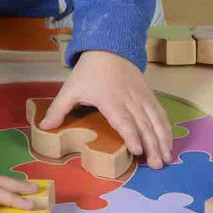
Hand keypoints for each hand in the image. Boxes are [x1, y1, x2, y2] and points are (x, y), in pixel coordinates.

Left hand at [39, 50, 172, 168]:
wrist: (109, 48)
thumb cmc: (89, 72)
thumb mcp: (70, 88)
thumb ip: (58, 109)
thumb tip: (44, 127)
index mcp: (110, 100)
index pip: (123, 120)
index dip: (131, 135)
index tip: (138, 150)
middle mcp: (130, 100)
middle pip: (144, 124)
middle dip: (152, 145)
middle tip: (157, 165)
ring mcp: (142, 97)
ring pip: (155, 120)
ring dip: (163, 139)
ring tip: (167, 157)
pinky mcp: (149, 95)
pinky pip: (160, 113)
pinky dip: (166, 128)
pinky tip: (169, 141)